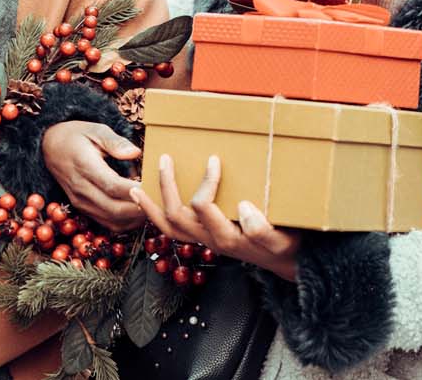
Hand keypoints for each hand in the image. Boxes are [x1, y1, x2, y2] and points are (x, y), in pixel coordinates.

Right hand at [42, 120, 145, 231]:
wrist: (50, 146)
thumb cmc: (76, 136)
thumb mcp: (95, 129)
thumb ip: (115, 141)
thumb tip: (135, 153)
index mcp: (84, 166)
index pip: (112, 185)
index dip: (135, 190)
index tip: (154, 187)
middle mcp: (81, 188)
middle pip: (114, 208)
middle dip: (140, 208)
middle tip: (160, 199)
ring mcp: (80, 201)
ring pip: (112, 220)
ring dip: (135, 218)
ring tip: (153, 206)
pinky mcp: (82, 208)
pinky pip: (107, 223)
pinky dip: (126, 222)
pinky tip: (139, 212)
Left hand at [130, 154, 300, 281]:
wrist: (285, 262)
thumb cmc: (285, 246)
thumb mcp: (283, 240)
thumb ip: (264, 230)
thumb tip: (244, 208)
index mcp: (227, 237)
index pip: (203, 207)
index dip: (206, 182)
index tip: (213, 159)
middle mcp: (210, 240)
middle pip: (176, 216)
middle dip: (167, 186)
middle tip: (165, 159)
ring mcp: (204, 241)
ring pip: (168, 227)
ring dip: (150, 206)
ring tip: (136, 187)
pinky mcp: (203, 238)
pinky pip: (172, 230)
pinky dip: (155, 216)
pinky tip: (147, 202)